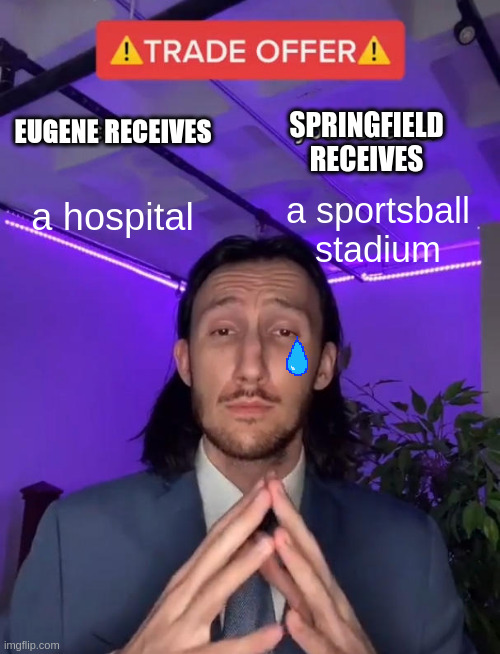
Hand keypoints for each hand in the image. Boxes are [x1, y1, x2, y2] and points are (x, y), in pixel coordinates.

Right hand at [121, 478, 283, 653]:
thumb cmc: (160, 637)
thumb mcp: (182, 599)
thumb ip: (210, 573)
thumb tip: (244, 540)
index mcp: (186, 579)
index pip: (216, 537)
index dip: (239, 509)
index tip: (264, 484)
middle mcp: (183, 596)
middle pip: (215, 552)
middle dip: (243, 521)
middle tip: (268, 493)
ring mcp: (182, 628)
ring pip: (215, 592)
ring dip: (242, 566)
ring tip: (269, 543)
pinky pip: (221, 652)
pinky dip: (247, 642)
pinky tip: (274, 633)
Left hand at [265, 478, 376, 653]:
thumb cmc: (338, 644)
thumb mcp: (310, 605)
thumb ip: (287, 580)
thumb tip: (264, 548)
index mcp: (321, 589)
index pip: (302, 544)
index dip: (285, 513)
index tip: (267, 482)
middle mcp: (333, 602)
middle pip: (312, 557)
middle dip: (291, 522)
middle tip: (272, 488)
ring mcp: (340, 630)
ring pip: (317, 596)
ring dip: (299, 567)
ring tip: (278, 538)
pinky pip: (323, 647)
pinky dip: (308, 632)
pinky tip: (291, 619)